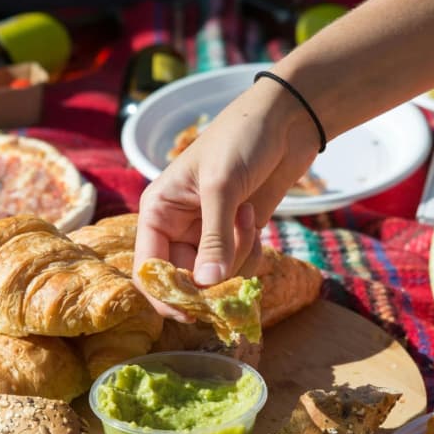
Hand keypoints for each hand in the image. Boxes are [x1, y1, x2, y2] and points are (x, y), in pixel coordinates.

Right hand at [133, 75, 319, 319]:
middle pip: (184, 280)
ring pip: (215, 276)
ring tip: (247, 219)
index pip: (149, 269)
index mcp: (158, 212)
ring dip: (237, 258)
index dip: (165, 295)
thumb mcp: (222, 186)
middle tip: (234, 273)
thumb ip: (214, 238)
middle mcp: (177, 227)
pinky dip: (250, 254)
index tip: (191, 312)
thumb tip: (206, 284)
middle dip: (211, 279)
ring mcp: (207, 233)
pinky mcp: (235, 235)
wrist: (284, 122)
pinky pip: (238, 266)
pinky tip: (255, 220)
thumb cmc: (241, 140)